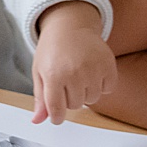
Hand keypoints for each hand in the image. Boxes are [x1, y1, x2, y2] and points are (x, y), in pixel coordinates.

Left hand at [31, 1, 116, 124]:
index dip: (56, 117)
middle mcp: (74, 73)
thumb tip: (38, 120)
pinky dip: (102, 85)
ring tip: (79, 74)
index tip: (57, 117)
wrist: (70, 25)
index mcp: (53, 75)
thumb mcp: (39, 71)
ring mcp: (93, 69)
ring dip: (85, 92)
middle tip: (66, 80)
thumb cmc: (52, 49)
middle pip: (75, 106)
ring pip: (92, 99)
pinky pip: (108, 89)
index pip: (57, 109)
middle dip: (69, 98)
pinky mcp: (108, 65)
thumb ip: (40, 98)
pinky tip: (92, 71)